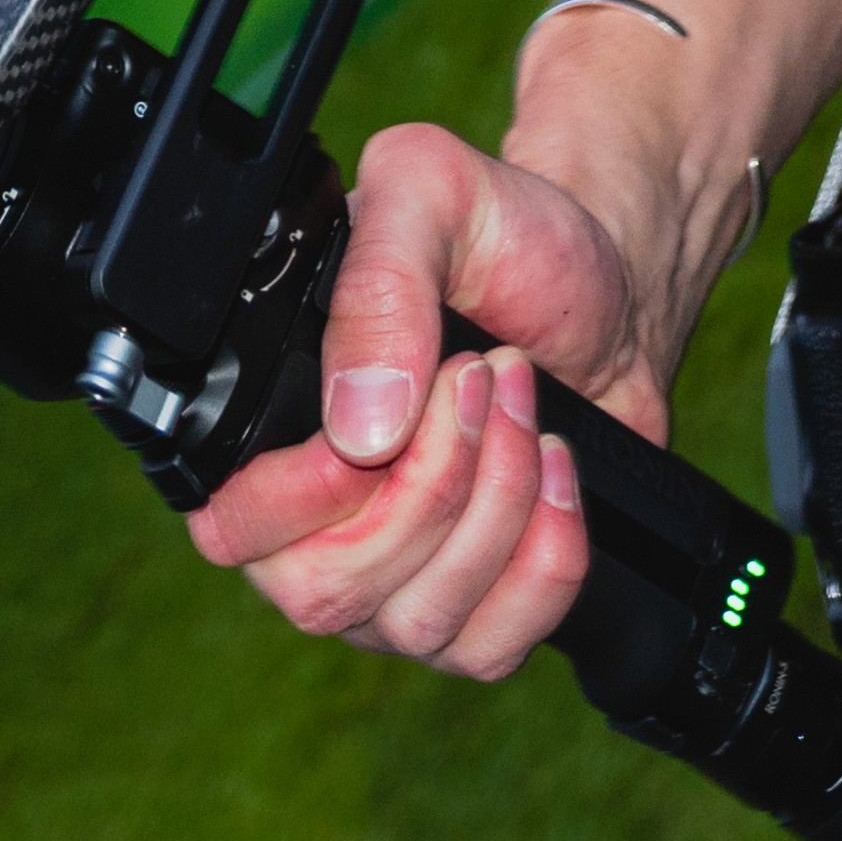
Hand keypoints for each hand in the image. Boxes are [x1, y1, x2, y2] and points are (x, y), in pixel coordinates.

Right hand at [184, 117, 683, 684]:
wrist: (609, 283)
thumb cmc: (507, 241)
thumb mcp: (434, 196)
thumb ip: (379, 283)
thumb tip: (359, 427)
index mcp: (270, 433)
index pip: (232, 529)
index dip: (306, 494)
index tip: (393, 418)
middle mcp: (321, 528)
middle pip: (329, 593)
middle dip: (429, 486)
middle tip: (480, 378)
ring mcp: (399, 587)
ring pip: (419, 622)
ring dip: (496, 503)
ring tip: (521, 400)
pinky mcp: (483, 614)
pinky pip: (497, 644)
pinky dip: (546, 556)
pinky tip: (557, 470)